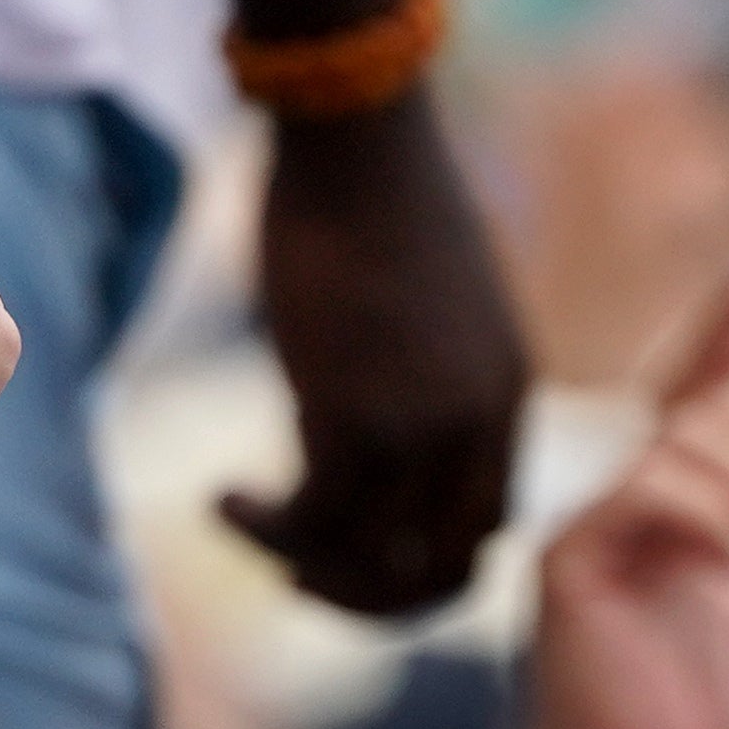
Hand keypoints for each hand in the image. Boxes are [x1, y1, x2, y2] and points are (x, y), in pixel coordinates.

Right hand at [227, 96, 529, 616]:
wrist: (357, 132)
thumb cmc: (376, 198)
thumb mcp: (424, 307)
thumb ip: (417, 381)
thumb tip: (358, 427)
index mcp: (506, 399)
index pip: (488, 532)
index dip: (424, 566)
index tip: (357, 550)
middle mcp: (477, 426)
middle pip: (444, 570)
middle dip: (370, 596)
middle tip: (301, 577)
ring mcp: (421, 427)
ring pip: (370, 558)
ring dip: (303, 566)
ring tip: (244, 521)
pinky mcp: (354, 414)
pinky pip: (313, 520)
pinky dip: (266, 530)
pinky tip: (222, 499)